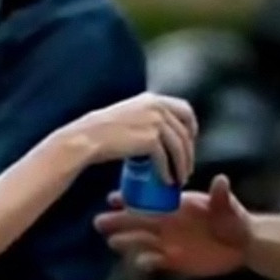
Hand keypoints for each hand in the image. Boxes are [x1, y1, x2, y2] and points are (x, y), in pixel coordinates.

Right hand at [58, 91, 196, 185]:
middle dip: (189, 152)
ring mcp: (155, 122)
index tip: (189, 143)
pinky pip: (166, 159)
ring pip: (179, 147)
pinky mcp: (150, 139)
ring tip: (179, 179)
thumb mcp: (128, 114)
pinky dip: (168, 172)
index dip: (191, 128)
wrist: (87, 138)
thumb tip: (158, 132)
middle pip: (185, 131)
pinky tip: (166, 181)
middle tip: (186, 168)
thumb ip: (145, 117)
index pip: (185, 109)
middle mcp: (157, 107)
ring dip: (182, 165)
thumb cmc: (102, 130)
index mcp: (153, 99)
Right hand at [94, 174, 249, 277]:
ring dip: (126, 242)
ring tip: (111, 242)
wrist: (242, 244)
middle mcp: (167, 223)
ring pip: (140, 242)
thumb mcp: (228, 206)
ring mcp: (168, 242)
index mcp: (176, 206)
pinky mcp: (174, 261)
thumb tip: (221, 180)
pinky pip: (154, 262)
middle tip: (98, 222)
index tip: (113, 198)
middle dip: (118, 221)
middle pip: (137, 222)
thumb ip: (221, 196)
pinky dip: (145, 262)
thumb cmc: (234, 219)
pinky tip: (140, 263)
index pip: (148, 201)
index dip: (131, 199)